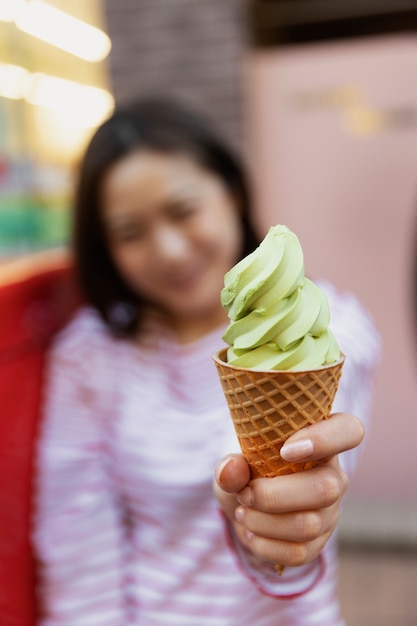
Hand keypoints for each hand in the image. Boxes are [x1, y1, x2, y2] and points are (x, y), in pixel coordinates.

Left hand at [214, 412, 363, 567]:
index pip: (349, 430)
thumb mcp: (233, 460)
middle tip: (245, 493)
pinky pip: (299, 552)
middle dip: (274, 495)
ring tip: (242, 510)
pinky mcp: (319, 541)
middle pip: (326, 488)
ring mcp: (330, 511)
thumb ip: (231, 463)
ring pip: (309, 524)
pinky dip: (265, 545)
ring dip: (264, 521)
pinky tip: (251, 532)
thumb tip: (231, 470)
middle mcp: (333, 475)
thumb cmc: (246, 470)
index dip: (325, 439)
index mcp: (320, 441)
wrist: (243, 504)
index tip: (285, 451)